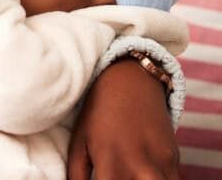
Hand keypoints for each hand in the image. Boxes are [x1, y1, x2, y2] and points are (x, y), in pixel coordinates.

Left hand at [67, 59, 179, 179]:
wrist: (130, 78)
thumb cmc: (99, 109)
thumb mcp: (79, 139)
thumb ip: (76, 173)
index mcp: (111, 162)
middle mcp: (139, 166)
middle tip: (112, 175)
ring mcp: (160, 163)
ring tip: (128, 173)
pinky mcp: (174, 159)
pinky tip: (141, 172)